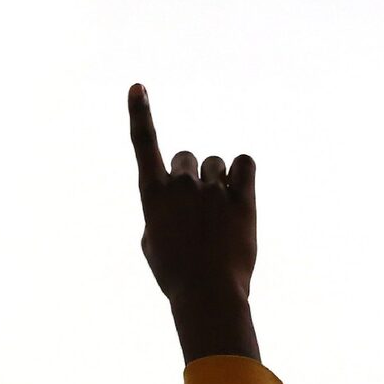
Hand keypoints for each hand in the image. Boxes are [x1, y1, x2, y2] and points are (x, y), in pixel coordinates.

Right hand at [127, 83, 260, 363]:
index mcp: (153, 196)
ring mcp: (212, 190)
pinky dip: (242, 173)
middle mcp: (181, 186)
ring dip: (217, 181)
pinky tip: (240, 191)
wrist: (208, 295)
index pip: (144, 145)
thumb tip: (173, 201)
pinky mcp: (242, 198)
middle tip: (198, 207)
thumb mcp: (153, 245)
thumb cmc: (176, 275)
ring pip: (216, 165)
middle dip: (190, 175)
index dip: (140, 114)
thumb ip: (160, 213)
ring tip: (219, 216)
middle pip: (186, 158)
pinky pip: (245, 164)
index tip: (138, 87)